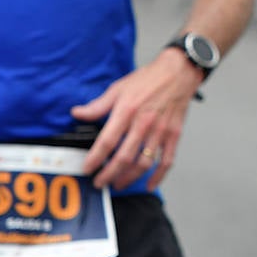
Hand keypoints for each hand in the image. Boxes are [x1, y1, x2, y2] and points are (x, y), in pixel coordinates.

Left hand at [71, 50, 201, 190]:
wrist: (178, 72)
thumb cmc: (149, 79)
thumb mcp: (118, 88)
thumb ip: (98, 105)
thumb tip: (77, 113)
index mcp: (127, 111)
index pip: (107, 141)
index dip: (95, 158)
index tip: (87, 169)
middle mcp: (143, 123)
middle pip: (124, 157)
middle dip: (109, 174)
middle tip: (99, 182)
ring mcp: (160, 131)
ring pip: (143, 163)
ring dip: (129, 178)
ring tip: (118, 183)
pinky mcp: (174, 134)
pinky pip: (167, 160)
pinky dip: (159, 176)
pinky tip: (150, 185)